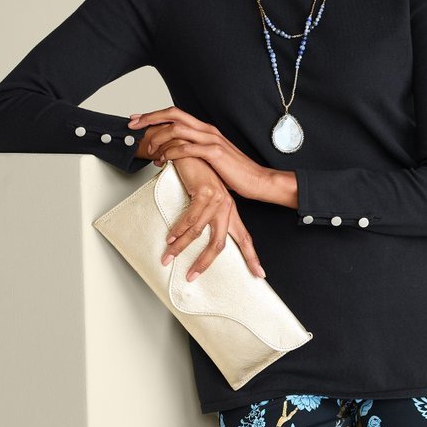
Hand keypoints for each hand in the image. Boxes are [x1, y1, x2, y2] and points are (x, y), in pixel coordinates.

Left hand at [128, 106, 270, 200]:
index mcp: (205, 129)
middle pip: (173, 115)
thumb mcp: (211, 157)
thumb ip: (195, 151)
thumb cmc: (234, 172)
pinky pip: (186, 148)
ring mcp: (211, 140)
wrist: (256, 180)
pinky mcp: (214, 153)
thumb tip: (176, 153)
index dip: (154, 115)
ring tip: (150, 150)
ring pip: (177, 129)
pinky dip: (171, 152)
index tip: (137, 120)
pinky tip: (163, 159)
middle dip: (150, 118)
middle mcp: (207, 130)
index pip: (175, 114)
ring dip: (159, 137)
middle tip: (133, 126)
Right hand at [158, 154, 265, 282]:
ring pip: (199, 232)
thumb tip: (197, 239)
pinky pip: (190, 218)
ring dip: (180, 246)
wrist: (191, 149)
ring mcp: (217, 200)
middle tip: (191, 276)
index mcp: (230, 211)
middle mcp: (226, 207)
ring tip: (167, 256)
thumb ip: (205, 217)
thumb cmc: (196, 174)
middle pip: (220, 243)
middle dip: (204, 262)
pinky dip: (178, 230)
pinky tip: (170, 237)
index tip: (260, 274)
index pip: (244, 238)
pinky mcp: (205, 192)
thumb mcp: (204, 198)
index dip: (251, 256)